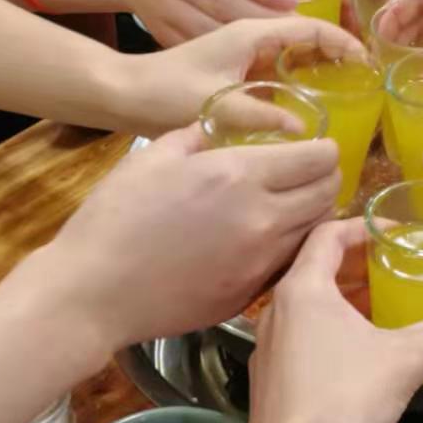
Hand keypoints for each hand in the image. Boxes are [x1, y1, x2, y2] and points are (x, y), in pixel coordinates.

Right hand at [47, 123, 339, 346]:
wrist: (94, 292)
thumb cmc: (113, 219)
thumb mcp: (151, 158)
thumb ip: (195, 137)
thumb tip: (218, 128)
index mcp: (239, 175)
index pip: (317, 157)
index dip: (324, 149)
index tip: (317, 147)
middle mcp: (262, 218)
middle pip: (327, 194)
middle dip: (327, 179)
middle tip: (312, 175)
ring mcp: (260, 262)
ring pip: (314, 232)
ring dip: (313, 215)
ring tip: (294, 205)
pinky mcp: (250, 294)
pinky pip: (289, 264)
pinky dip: (290, 248)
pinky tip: (267, 240)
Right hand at [120, 0, 297, 44]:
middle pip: (223, 1)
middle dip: (263, 17)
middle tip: (296, 28)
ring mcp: (165, 5)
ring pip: (211, 30)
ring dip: (248, 43)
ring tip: (280, 47)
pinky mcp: (161, 31)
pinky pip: (198, 48)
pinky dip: (226, 58)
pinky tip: (251, 61)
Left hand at [137, 16, 365, 133]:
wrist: (124, 93)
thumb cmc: (165, 92)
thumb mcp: (216, 105)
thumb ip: (260, 114)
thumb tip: (303, 130)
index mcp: (249, 34)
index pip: (309, 27)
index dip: (341, 42)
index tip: (366, 63)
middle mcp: (248, 38)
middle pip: (304, 37)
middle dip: (336, 53)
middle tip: (363, 81)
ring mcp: (240, 54)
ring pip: (291, 54)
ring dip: (318, 67)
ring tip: (344, 94)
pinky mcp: (232, 72)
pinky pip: (275, 71)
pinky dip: (296, 82)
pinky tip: (305, 111)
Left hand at [212, 221, 422, 422]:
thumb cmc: (344, 406)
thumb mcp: (406, 361)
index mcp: (302, 290)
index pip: (328, 234)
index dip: (364, 227)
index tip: (397, 235)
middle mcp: (275, 309)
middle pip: (316, 266)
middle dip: (358, 264)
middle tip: (397, 268)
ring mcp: (267, 345)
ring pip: (306, 304)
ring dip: (344, 297)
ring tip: (385, 306)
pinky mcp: (268, 377)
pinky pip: (299, 335)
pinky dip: (328, 328)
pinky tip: (359, 353)